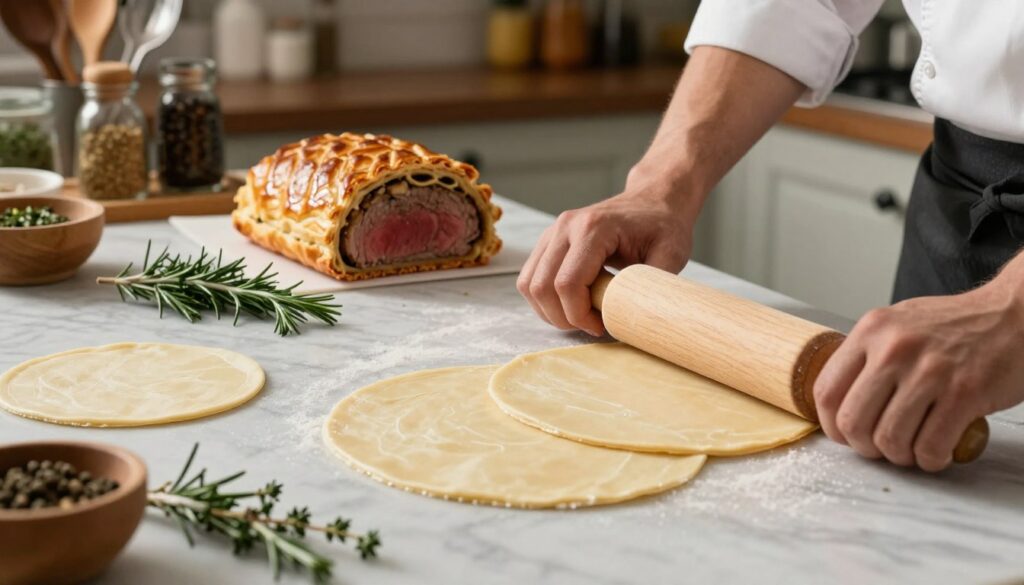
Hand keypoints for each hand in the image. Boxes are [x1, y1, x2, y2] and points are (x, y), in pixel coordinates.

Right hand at [517, 174, 696, 335]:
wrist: (652, 200)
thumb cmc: (663, 225)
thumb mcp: (671, 253)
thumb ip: (652, 284)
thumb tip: (638, 317)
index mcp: (593, 228)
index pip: (567, 283)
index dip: (578, 315)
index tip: (602, 326)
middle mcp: (566, 227)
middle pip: (541, 286)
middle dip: (562, 317)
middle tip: (591, 326)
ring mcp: (553, 232)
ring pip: (529, 284)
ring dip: (549, 311)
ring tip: (580, 316)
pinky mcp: (549, 241)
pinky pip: (530, 277)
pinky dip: (544, 299)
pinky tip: (571, 304)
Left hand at [813, 283, 1023, 470]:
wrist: (1016, 315)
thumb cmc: (956, 325)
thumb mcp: (899, 324)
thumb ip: (868, 356)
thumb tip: (842, 402)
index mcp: (871, 331)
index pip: (826, 391)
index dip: (832, 426)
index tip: (846, 436)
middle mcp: (894, 349)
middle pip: (853, 422)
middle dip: (864, 447)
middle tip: (881, 448)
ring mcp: (929, 371)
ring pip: (889, 439)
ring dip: (900, 456)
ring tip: (912, 450)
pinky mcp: (964, 393)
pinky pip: (930, 446)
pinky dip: (930, 460)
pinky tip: (937, 453)